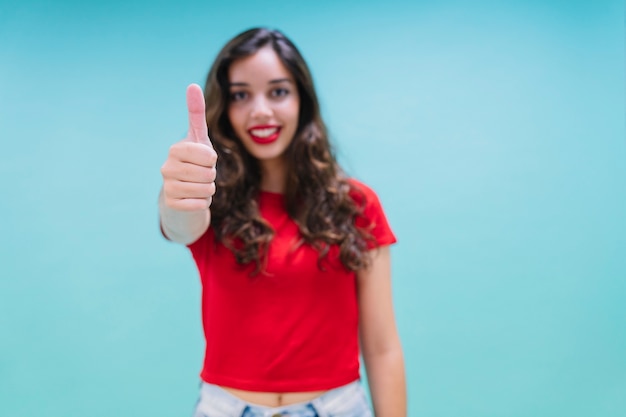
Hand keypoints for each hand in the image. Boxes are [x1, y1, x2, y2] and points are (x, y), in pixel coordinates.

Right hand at [161, 84, 217, 210]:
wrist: (183, 193)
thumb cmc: (195, 162)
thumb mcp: (199, 138)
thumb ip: (196, 113)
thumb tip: (192, 84)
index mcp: (176, 149)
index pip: (208, 155)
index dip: (212, 159)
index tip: (204, 159)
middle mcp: (167, 167)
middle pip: (209, 173)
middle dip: (212, 175)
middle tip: (202, 174)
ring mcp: (167, 186)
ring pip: (206, 189)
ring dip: (208, 190)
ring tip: (198, 186)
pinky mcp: (172, 204)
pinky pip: (199, 204)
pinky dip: (203, 203)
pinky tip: (194, 198)